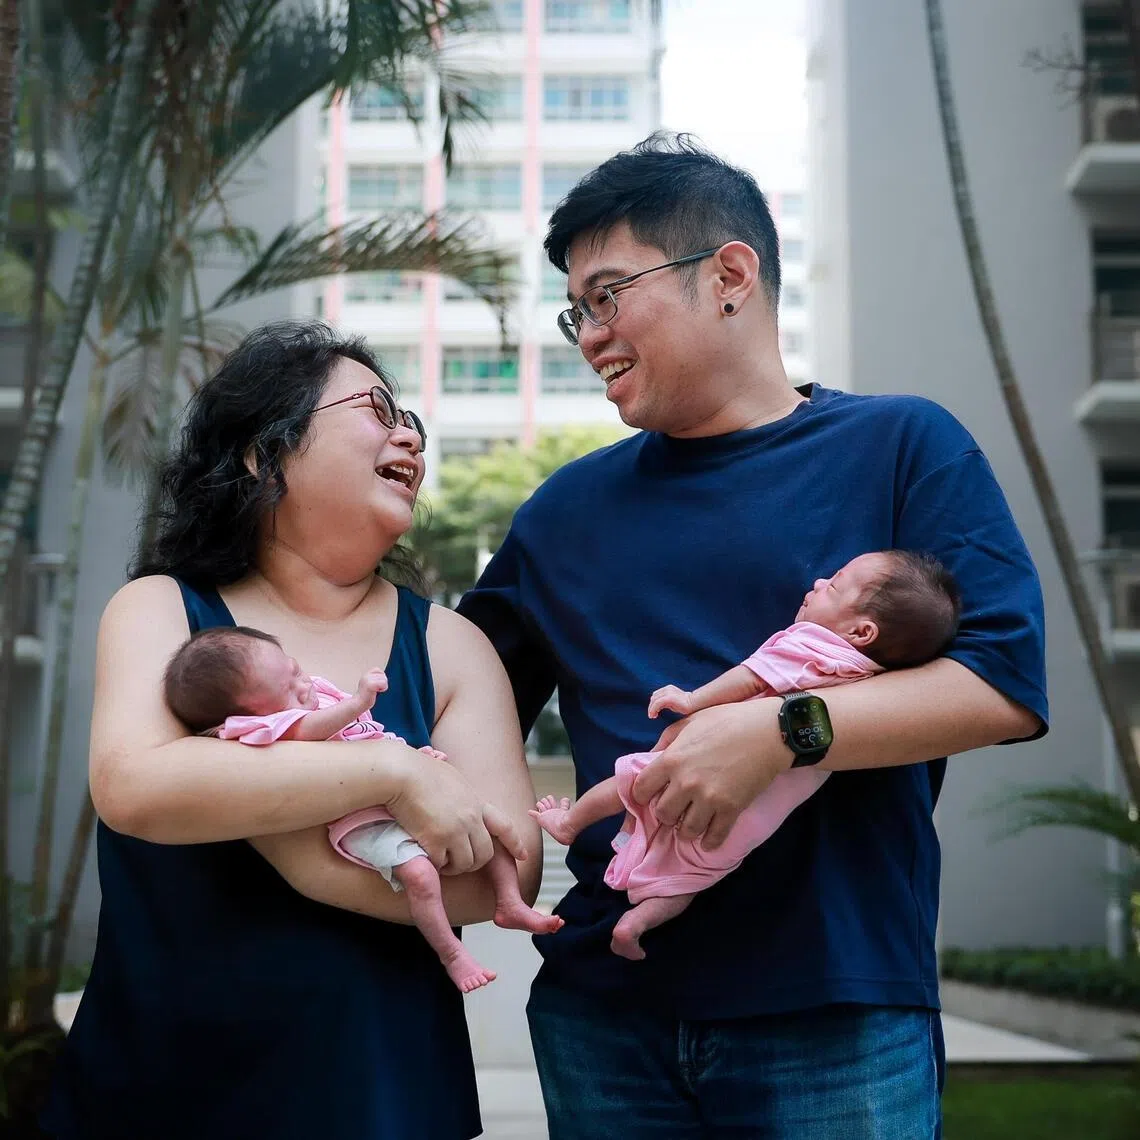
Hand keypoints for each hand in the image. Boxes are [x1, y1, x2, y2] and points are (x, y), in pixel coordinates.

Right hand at [357, 668, 388, 699]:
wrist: (358, 704)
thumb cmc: (365, 697)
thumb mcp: (368, 684)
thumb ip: (375, 679)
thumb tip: (385, 677)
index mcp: (365, 675)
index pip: (378, 670)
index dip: (380, 678)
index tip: (375, 686)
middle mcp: (366, 676)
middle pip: (383, 675)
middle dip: (382, 683)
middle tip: (375, 690)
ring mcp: (368, 680)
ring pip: (384, 679)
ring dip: (383, 687)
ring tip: (375, 691)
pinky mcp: (370, 685)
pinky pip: (384, 683)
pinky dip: (383, 689)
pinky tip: (377, 692)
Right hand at [383, 747, 527, 874]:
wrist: (402, 772)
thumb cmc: (418, 769)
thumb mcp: (450, 777)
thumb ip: (459, 792)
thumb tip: (456, 793)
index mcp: (476, 802)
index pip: (503, 825)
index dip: (515, 842)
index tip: (523, 855)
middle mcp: (471, 818)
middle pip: (485, 854)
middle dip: (473, 863)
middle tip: (456, 862)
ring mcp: (456, 830)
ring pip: (466, 864)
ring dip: (453, 867)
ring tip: (439, 860)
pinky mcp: (437, 841)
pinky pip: (441, 864)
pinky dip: (435, 864)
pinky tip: (425, 854)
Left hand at [631, 697, 789, 848]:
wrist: (769, 731)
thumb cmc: (729, 720)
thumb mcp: (691, 721)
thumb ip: (668, 739)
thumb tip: (651, 756)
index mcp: (672, 758)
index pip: (641, 788)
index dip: (642, 794)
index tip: (649, 796)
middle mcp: (686, 782)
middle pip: (662, 814)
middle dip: (666, 813)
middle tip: (675, 809)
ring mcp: (708, 798)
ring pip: (686, 831)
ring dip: (686, 829)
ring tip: (691, 824)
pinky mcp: (731, 809)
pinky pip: (714, 838)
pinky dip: (709, 842)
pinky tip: (709, 839)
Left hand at [647, 684, 693, 718]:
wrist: (694, 703)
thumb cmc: (684, 705)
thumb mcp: (672, 702)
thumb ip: (665, 702)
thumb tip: (657, 707)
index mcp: (668, 688)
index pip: (656, 695)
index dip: (653, 704)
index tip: (654, 712)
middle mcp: (667, 689)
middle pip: (654, 698)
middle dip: (651, 707)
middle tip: (652, 716)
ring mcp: (668, 692)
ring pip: (654, 701)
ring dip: (651, 709)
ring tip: (652, 716)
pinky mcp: (669, 698)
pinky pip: (657, 703)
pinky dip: (653, 709)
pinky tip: (654, 715)